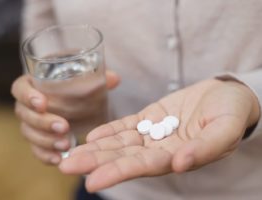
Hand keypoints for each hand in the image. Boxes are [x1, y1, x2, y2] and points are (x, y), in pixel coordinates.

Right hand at [11, 70, 119, 164]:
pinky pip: (35, 150)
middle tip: (64, 126)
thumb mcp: (85, 81)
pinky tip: (58, 159)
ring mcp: (31, 124)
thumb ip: (98, 78)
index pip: (19, 89)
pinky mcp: (38, 140)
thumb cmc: (75, 88)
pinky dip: (45, 155)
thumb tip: (114, 78)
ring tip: (65, 145)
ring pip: (28, 134)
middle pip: (24, 114)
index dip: (27, 96)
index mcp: (32, 85)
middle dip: (43, 122)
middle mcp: (27, 106)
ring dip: (45, 140)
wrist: (74, 104)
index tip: (42, 102)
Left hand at [59, 79, 259, 191]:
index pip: (143, 167)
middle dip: (95, 162)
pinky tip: (91, 136)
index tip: (92, 181)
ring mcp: (153, 133)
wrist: (227, 95)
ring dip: (95, 148)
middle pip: (124, 157)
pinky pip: (126, 125)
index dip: (118, 173)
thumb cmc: (231, 112)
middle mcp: (161, 149)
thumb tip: (179, 164)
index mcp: (178, 157)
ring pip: (120, 142)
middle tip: (65, 166)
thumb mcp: (226, 129)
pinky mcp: (150, 117)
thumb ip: (205, 148)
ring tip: (69, 154)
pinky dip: (109, 130)